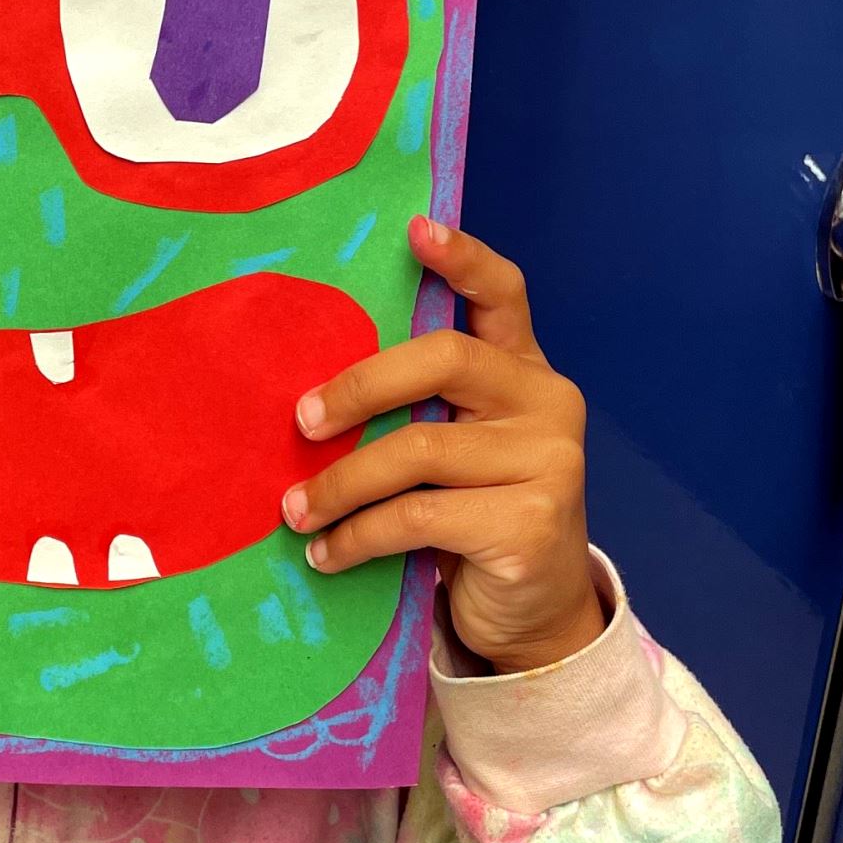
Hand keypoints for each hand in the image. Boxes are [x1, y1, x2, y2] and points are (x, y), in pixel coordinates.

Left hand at [281, 218, 601, 672]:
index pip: (504, 294)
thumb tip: (309, 394)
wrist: (534, 613)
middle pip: (444, 360)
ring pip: (417, 451)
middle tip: (299, 421)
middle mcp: (548, 403)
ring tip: (294, 511)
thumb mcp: (459, 449)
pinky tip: (326, 553)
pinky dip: (357, 536)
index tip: (413, 229)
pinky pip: (416, 516)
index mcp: (526, 370)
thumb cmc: (476, 515)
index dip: (462, 258)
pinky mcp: (529, 524)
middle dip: (359, 387)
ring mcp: (549, 462)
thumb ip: (422, 408)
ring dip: (340, 485)